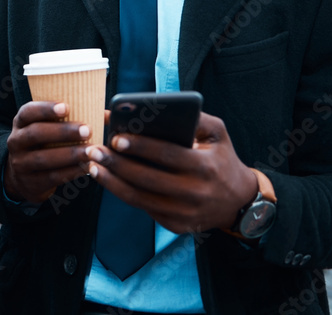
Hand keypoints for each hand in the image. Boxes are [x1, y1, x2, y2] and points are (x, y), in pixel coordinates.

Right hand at [4, 101, 91, 203]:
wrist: (24, 177)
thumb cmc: (45, 144)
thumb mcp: (47, 128)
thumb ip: (72, 118)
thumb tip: (108, 115)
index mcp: (21, 122)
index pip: (28, 112)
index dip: (46, 109)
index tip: (67, 107)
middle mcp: (16, 141)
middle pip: (36, 133)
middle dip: (63, 131)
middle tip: (87, 130)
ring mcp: (20, 163)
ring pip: (44, 158)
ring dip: (70, 154)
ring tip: (91, 151)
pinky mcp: (30, 182)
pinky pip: (52, 177)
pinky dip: (71, 172)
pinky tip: (87, 167)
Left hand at [85, 111, 257, 233]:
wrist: (238, 201)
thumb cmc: (222, 159)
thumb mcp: (218, 133)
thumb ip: (195, 117)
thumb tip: (158, 107)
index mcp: (204, 166)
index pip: (166, 154)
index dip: (139, 146)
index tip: (115, 137)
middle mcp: (194, 192)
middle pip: (147, 178)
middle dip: (116, 164)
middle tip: (94, 150)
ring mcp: (184, 213)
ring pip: (140, 198)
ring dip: (112, 182)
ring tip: (93, 166)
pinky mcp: (176, 225)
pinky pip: (144, 208)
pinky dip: (123, 193)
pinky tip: (108, 180)